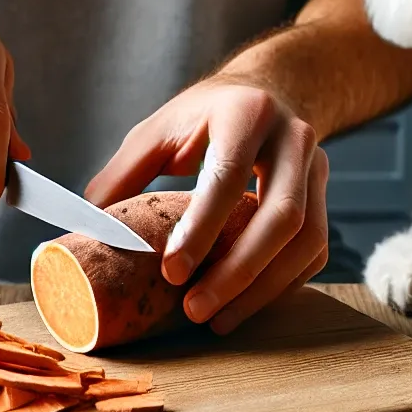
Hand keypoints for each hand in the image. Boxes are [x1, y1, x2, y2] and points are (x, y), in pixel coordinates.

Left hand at [86, 78, 329, 332]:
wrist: (270, 91)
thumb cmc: (205, 115)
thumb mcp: (159, 128)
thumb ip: (123, 174)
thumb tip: (86, 227)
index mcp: (245, 113)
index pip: (229, 176)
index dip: (202, 229)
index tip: (172, 273)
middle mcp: (292, 138)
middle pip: (282, 215)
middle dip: (239, 271)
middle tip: (194, 310)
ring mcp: (317, 168)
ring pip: (306, 240)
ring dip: (263, 288)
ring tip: (218, 320)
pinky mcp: (326, 197)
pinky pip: (314, 252)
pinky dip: (282, 285)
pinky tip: (245, 305)